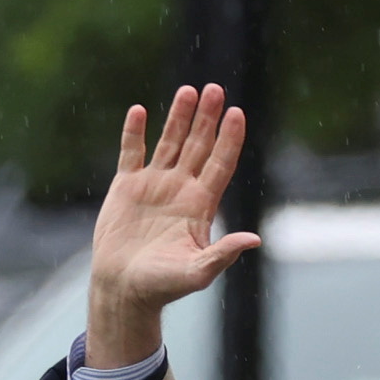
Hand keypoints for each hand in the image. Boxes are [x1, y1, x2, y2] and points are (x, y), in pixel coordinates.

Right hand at [86, 84, 261, 369]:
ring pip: (170, 142)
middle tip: (216, 89)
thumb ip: (223, 254)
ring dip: (179, 117)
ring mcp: (154, 185)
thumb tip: (255, 239)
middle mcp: (181, 189)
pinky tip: (140, 111)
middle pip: (199, 145)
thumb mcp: (198, 272)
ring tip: (188, 90)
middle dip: (207, 118)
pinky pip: (132, 152)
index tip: (237, 114)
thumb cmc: (163, 286)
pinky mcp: (126, 187)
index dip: (229, 139)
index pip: (220, 164)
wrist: (124, 290)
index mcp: (201, 205)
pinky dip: (135, 132)